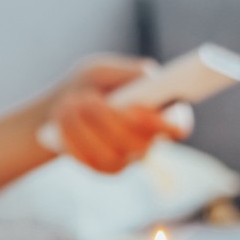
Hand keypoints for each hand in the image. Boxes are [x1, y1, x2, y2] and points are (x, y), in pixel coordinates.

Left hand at [51, 55, 193, 173]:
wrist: (60, 107)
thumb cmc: (89, 85)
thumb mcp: (102, 70)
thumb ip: (126, 72)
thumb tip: (147, 77)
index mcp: (160, 112)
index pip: (178, 125)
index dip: (165, 122)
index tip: (137, 108)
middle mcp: (148, 140)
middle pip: (139, 143)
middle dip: (110, 120)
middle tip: (88, 99)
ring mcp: (128, 159)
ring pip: (112, 156)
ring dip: (86, 129)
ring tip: (68, 104)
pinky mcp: (105, 169)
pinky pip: (90, 162)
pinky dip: (72, 140)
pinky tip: (61, 120)